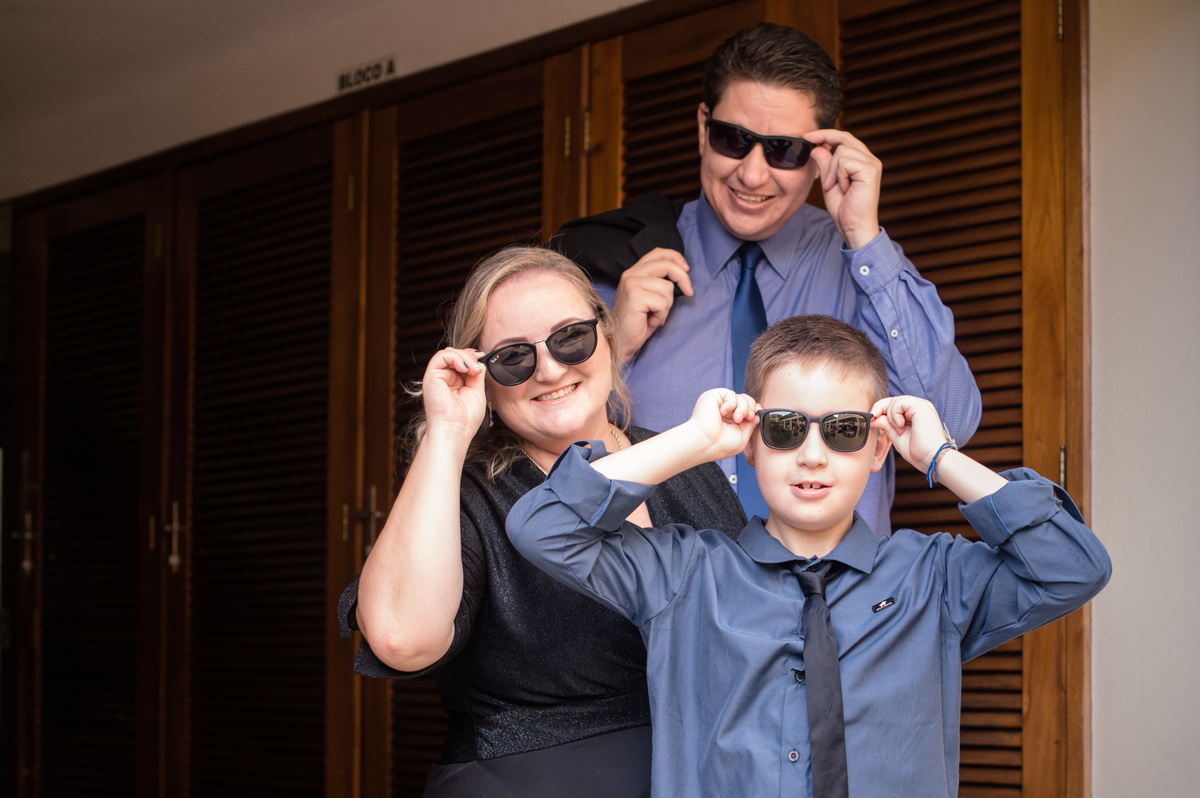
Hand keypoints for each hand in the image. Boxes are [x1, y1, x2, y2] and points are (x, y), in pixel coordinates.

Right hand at [421, 347, 487, 438]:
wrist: (455, 431)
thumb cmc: (466, 419)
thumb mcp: (477, 391)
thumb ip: (476, 374)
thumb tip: (478, 359)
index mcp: (455, 383)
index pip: (461, 361)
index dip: (471, 356)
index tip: (482, 358)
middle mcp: (444, 379)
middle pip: (455, 355)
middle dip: (469, 356)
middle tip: (477, 368)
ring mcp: (437, 377)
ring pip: (448, 353)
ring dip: (464, 357)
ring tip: (472, 369)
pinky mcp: (431, 376)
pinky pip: (441, 356)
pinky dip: (455, 357)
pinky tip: (464, 368)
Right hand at [611, 247, 692, 363]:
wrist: (620, 342)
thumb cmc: (637, 322)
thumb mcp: (650, 297)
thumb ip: (658, 282)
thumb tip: (682, 273)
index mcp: (634, 272)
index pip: (657, 253)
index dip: (675, 257)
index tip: (686, 269)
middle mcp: (630, 274)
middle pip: (666, 265)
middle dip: (683, 279)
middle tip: (689, 292)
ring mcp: (631, 283)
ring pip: (667, 288)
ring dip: (667, 306)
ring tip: (654, 315)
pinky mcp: (634, 296)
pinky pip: (662, 303)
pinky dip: (661, 315)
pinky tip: (650, 321)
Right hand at [686, 388, 759, 461]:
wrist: (705, 443)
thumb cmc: (721, 445)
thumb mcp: (743, 436)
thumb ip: (752, 424)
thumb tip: (758, 412)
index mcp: (732, 421)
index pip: (749, 409)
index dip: (754, 410)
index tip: (753, 417)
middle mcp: (727, 412)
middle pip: (747, 401)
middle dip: (751, 408)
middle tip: (747, 418)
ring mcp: (720, 404)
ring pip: (741, 397)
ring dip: (742, 408)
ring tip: (736, 419)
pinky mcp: (713, 396)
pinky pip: (730, 394)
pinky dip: (731, 403)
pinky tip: (723, 412)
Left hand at [806, 130, 881, 249]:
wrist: (854, 227)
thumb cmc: (844, 209)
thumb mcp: (829, 182)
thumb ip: (825, 165)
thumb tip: (817, 147)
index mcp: (862, 161)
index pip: (845, 138)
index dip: (826, 134)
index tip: (808, 136)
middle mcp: (870, 159)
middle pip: (844, 139)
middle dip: (825, 142)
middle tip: (811, 149)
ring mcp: (872, 163)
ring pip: (841, 151)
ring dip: (832, 171)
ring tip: (836, 187)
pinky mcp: (870, 170)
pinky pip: (844, 162)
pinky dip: (838, 176)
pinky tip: (844, 189)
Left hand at [870, 395, 949, 473]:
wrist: (932, 458)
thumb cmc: (919, 452)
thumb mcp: (897, 436)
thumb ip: (886, 425)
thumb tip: (873, 418)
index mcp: (915, 413)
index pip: (893, 405)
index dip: (879, 410)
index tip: (871, 420)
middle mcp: (919, 407)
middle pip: (892, 400)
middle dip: (880, 410)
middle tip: (875, 421)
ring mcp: (921, 405)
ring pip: (894, 401)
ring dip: (890, 416)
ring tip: (899, 430)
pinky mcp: (921, 406)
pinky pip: (899, 403)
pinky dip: (895, 414)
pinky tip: (901, 426)